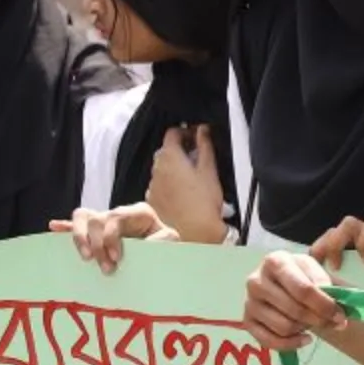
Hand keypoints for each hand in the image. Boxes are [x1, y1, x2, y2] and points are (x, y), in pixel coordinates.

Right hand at [49, 204, 174, 272]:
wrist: (165, 255)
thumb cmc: (168, 247)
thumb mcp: (172, 241)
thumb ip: (163, 239)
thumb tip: (147, 243)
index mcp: (138, 213)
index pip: (116, 218)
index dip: (111, 237)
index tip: (116, 259)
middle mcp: (118, 214)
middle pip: (96, 220)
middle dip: (97, 245)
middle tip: (106, 268)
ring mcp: (104, 221)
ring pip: (82, 217)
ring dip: (79, 238)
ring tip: (85, 258)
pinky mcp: (95, 232)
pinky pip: (75, 224)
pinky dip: (65, 227)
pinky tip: (53, 228)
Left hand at [145, 126, 227, 240]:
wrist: (192, 233)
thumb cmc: (202, 204)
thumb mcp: (209, 171)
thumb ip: (205, 146)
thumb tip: (203, 130)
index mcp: (170, 157)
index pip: (173, 132)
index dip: (187, 131)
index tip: (197, 137)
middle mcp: (157, 168)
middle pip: (167, 150)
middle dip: (182, 151)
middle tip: (199, 158)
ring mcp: (153, 184)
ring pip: (164, 169)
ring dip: (176, 168)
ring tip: (195, 179)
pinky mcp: (154, 199)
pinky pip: (162, 185)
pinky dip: (172, 184)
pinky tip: (186, 194)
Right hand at [244, 249, 346, 351]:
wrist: (289, 283)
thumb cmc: (305, 277)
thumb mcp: (319, 274)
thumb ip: (329, 289)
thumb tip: (336, 312)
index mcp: (276, 261)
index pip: (303, 289)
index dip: (325, 306)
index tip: (340, 316)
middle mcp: (256, 280)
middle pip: (294, 310)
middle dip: (319, 320)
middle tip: (332, 322)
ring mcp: (249, 301)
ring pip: (284, 327)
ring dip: (304, 329)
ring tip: (312, 322)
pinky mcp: (247, 321)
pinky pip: (270, 341)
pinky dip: (292, 344)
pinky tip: (305, 338)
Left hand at [309, 214, 363, 295]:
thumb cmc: (363, 312)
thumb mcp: (338, 302)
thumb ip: (327, 290)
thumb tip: (314, 284)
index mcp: (345, 252)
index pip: (329, 235)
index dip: (323, 246)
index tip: (323, 265)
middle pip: (349, 224)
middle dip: (340, 242)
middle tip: (339, 266)